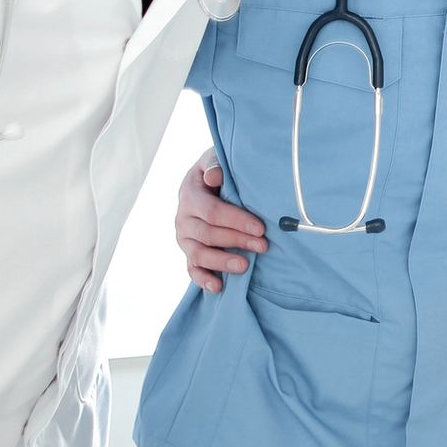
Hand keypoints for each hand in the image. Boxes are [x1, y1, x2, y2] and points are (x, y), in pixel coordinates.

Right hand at [176, 147, 266, 293]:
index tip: (261, 228)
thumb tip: (214, 177)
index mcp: (190, 194)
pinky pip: (192, 268)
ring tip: (244, 266)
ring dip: (222, 262)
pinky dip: (203, 279)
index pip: (213, 212)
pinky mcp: (189, 251)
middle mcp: (183, 218)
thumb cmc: (218, 170)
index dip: (237, 221)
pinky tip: (218, 287)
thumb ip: (215, 165)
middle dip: (237, 241)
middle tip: (263, 246)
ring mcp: (184, 237)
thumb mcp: (214, 159)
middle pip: (209, 235)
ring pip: (199, 254)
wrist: (206, 180)